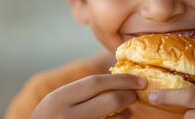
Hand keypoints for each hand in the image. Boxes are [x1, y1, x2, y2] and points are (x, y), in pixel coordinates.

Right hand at [31, 74, 146, 118]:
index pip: (95, 83)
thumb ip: (79, 92)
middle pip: (109, 100)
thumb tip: (116, 81)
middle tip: (137, 93)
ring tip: (128, 111)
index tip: (138, 80)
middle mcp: (67, 115)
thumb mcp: (56, 102)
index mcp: (59, 99)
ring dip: (126, 114)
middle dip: (128, 95)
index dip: (121, 79)